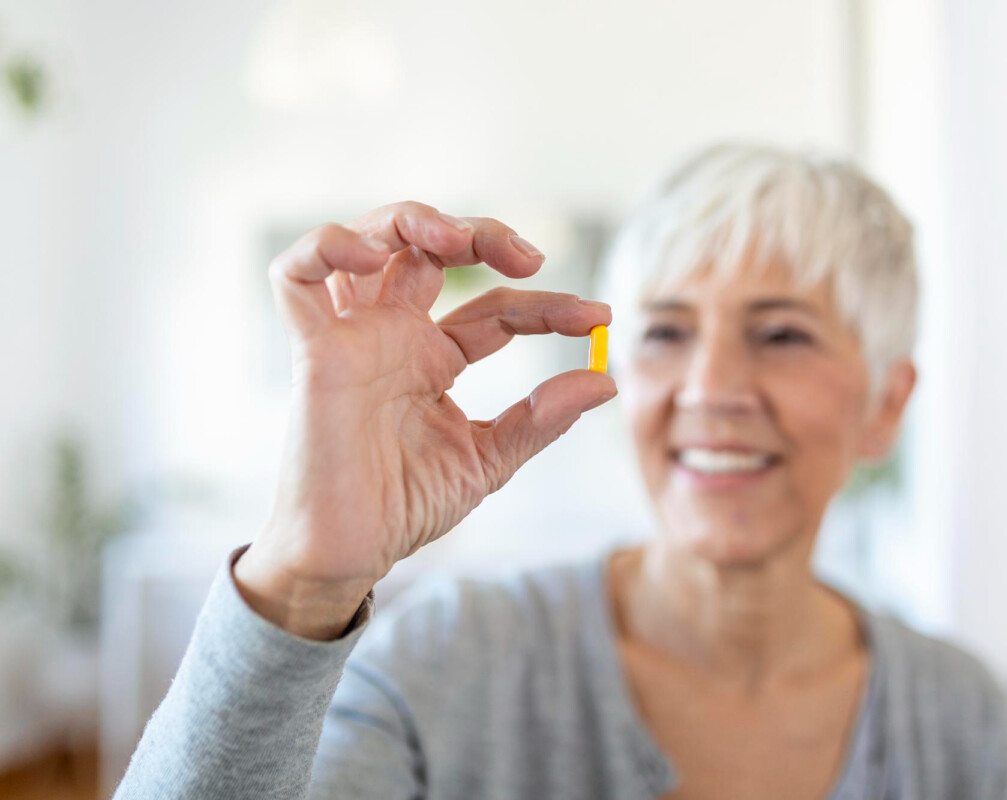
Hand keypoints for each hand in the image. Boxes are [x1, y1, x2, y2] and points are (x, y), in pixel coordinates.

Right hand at [234, 202, 615, 638]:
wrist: (348, 554)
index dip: (549, 307)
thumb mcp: (489, 459)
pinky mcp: (312, 350)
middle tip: (530, 257)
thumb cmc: (404, 505)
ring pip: (366, 240)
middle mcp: (394, 336)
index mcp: (435, 358)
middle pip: (430, 248)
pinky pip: (296, 276)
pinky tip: (376, 258)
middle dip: (481, 234)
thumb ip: (541, 418)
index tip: (599, 318)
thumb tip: (606, 381)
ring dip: (411, 220)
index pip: (498, 309)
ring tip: (457, 241)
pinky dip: (329, 247)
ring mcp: (352, 337)